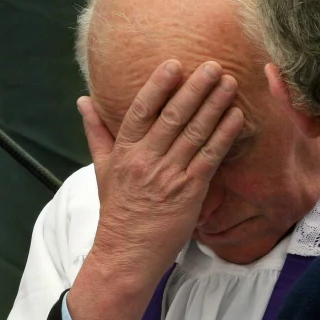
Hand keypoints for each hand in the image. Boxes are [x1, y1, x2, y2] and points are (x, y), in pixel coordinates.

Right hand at [67, 60, 242, 319]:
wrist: (126, 255)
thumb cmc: (117, 211)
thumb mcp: (101, 169)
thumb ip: (97, 132)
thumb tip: (83, 100)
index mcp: (124, 152)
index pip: (140, 110)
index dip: (158, 86)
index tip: (174, 65)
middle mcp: (146, 160)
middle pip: (173, 116)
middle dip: (195, 88)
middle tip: (213, 65)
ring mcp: (168, 176)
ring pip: (194, 133)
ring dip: (214, 106)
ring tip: (229, 82)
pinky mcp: (189, 192)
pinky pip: (209, 158)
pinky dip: (224, 135)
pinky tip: (236, 117)